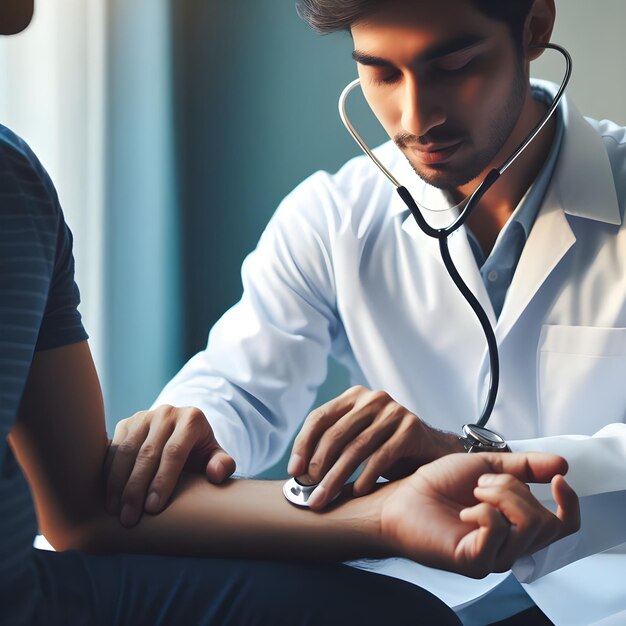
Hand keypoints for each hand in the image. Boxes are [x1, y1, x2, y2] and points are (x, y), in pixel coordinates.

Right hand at [104, 405, 235, 526]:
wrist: (182, 434)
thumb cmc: (200, 453)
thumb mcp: (215, 457)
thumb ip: (222, 465)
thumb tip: (215, 474)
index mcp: (191, 419)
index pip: (174, 452)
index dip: (163, 481)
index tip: (153, 509)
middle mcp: (167, 413)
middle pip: (148, 453)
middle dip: (136, 488)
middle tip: (129, 518)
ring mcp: (144, 416)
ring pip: (126, 451)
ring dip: (117, 483)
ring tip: (115, 511)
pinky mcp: (126, 422)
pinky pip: (112, 448)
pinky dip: (107, 472)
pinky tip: (106, 495)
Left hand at [288, 385, 461, 508]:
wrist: (433, 450)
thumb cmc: (386, 448)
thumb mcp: (357, 439)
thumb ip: (333, 447)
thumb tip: (297, 474)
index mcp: (354, 396)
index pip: (319, 418)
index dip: (303, 445)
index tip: (294, 472)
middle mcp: (372, 398)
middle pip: (336, 434)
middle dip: (318, 466)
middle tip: (308, 491)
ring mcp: (393, 411)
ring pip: (357, 447)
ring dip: (337, 476)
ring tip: (325, 497)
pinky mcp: (411, 428)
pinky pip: (382, 455)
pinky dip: (366, 476)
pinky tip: (357, 492)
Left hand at [380, 452, 579, 577]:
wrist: (401, 497)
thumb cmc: (438, 484)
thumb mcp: (486, 466)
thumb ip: (524, 466)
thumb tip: (562, 464)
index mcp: (515, 524)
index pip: (563, 526)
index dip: (569, 504)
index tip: (557, 479)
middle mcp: (509, 545)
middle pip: (546, 522)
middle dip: (515, 489)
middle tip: (482, 483)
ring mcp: (494, 556)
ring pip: (528, 526)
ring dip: (500, 496)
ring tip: (474, 493)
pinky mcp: (474, 562)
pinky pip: (499, 532)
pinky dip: (483, 511)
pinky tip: (464, 511)